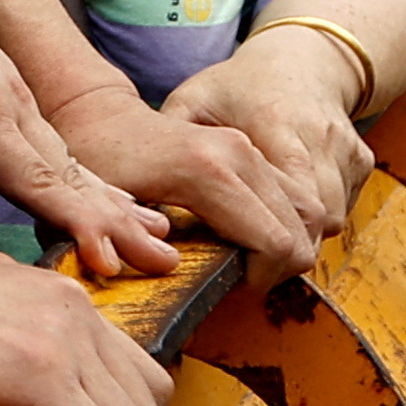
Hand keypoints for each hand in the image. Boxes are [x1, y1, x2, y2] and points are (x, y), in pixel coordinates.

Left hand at [0, 0, 177, 279]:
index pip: (32, 178)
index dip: (72, 223)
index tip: (107, 260)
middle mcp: (9, 98)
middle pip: (68, 172)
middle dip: (114, 222)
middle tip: (162, 263)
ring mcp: (17, 91)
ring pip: (71, 158)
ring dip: (113, 203)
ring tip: (160, 241)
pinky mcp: (14, 89)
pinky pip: (59, 143)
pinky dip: (92, 178)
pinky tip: (120, 203)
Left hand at [42, 74, 325, 289]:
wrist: (99, 116)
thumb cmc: (94, 164)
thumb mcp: (96, 204)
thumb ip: (123, 238)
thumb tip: (163, 267)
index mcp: (208, 172)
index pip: (275, 243)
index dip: (261, 279)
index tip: (228, 288)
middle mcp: (240, 154)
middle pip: (302, 231)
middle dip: (279, 269)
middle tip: (238, 280)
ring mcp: (251, 147)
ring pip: (311, 212)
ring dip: (290, 248)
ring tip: (247, 262)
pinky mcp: (255, 149)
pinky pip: (301, 195)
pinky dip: (290, 226)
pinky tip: (251, 239)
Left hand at [156, 18, 391, 249]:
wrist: (297, 55)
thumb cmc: (234, 84)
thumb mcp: (192, 100)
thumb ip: (171, 144)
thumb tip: (146, 200)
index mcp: (272, 125)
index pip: (286, 213)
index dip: (267, 257)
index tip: (239, 275)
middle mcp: (315, 136)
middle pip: (315, 224)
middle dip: (285, 258)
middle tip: (250, 271)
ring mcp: (343, 146)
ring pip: (334, 221)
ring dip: (302, 241)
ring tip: (263, 246)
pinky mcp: (358, 157)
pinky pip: (346, 208)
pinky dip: (320, 223)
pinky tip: (285, 216)